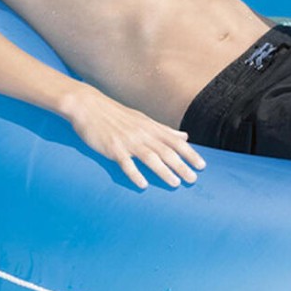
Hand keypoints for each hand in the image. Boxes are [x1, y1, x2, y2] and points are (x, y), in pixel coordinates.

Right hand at [60, 85, 204, 189]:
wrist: (88, 106)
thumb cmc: (116, 114)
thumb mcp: (143, 119)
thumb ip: (164, 130)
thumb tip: (184, 136)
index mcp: (150, 127)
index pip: (175, 142)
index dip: (190, 154)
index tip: (202, 165)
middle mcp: (142, 134)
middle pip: (166, 151)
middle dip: (182, 165)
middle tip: (194, 179)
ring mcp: (128, 141)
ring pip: (150, 157)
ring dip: (164, 171)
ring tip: (176, 183)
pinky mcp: (112, 148)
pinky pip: (125, 163)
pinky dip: (135, 173)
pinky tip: (142, 185)